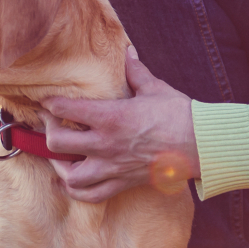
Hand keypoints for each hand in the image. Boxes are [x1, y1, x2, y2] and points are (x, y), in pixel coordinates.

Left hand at [41, 49, 197, 203]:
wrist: (200, 146)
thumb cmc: (179, 114)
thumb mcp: (155, 88)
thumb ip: (135, 72)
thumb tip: (128, 52)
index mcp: (111, 117)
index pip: (67, 110)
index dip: (51, 104)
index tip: (47, 101)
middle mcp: (106, 144)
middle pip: (58, 144)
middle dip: (49, 132)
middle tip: (50, 124)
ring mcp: (113, 167)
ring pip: (70, 176)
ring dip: (59, 166)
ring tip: (59, 156)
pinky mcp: (123, 183)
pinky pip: (92, 195)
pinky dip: (76, 192)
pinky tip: (70, 183)